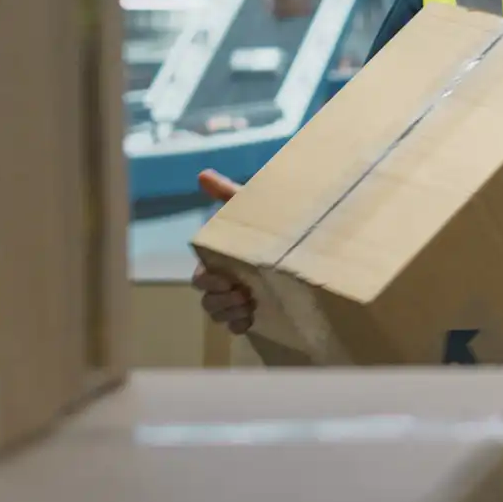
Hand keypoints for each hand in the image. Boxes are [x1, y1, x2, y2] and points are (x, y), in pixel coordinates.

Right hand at [192, 168, 255, 334]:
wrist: (302, 241)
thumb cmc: (269, 223)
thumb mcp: (249, 208)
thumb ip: (227, 194)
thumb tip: (203, 175)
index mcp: (220, 260)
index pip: (200, 277)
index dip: (208, 281)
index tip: (226, 279)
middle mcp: (225, 281)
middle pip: (207, 299)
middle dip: (220, 300)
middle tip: (243, 295)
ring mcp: (237, 298)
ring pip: (218, 313)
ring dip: (229, 313)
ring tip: (248, 305)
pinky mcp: (254, 312)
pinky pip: (235, 326)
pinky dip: (239, 325)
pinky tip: (251, 319)